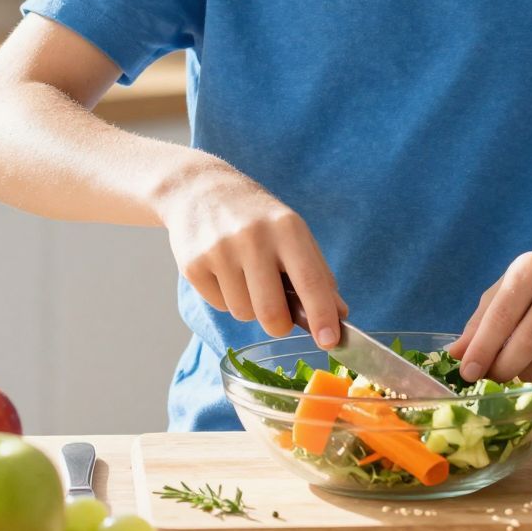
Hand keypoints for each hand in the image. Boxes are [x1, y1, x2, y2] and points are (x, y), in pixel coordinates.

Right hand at [157, 159, 346, 345]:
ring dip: (250, 306)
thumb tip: (339, 315)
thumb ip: (317, 274)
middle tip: (280, 314)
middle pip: (272, 313)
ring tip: (245, 274)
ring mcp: (219, 251)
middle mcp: (253, 238)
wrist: (200, 190)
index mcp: (287, 229)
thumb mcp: (293, 233)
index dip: (322, 315)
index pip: (309, 281)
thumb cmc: (257, 217)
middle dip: (280, 324)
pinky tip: (224, 270)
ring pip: (244, 313)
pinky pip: (219, 306)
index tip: (329, 341)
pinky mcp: (192, 265)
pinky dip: (226, 297)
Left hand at [446, 245, 531, 383]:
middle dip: (504, 369)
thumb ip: (481, 320)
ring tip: (519, 367)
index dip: (482, 349)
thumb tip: (456, 355)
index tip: (467, 374)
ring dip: (527, 372)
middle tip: (492, 378)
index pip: (501, 317)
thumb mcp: (508, 286)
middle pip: (528, 343)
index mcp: (530, 268)